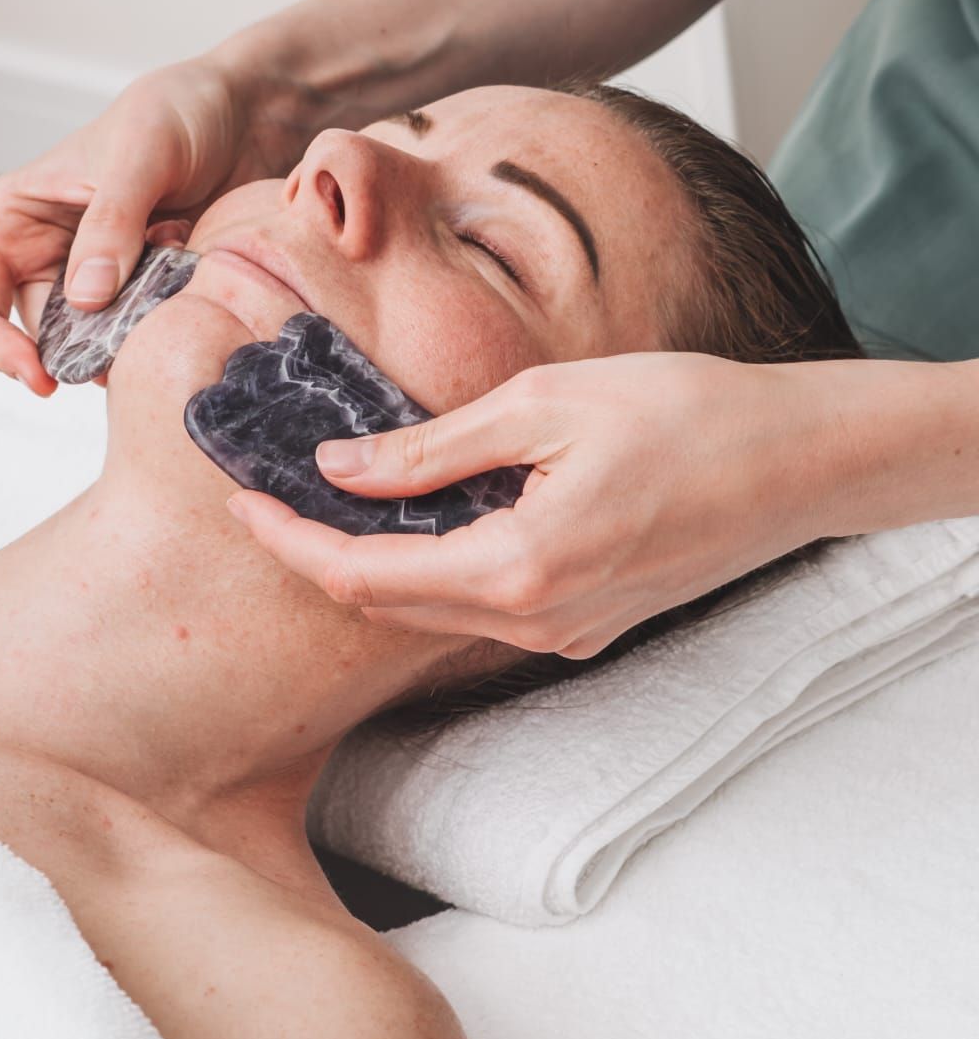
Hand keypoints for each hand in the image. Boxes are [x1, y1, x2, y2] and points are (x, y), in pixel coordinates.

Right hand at [0, 59, 274, 392]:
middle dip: (83, 350)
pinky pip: (140, 339)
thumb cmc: (179, 112)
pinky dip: (162, 326)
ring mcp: (93, 284)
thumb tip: (84, 299)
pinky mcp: (142, 298)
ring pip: (94, 348)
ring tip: (171, 275)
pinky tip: (190, 280)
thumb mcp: (142, 152)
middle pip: (35, 344)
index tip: (46, 379)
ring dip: (131, 333)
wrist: (244, 115)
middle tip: (134, 330)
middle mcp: (40, 259)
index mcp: (8, 221)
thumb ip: (112, 222)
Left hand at [225, 355, 842, 657]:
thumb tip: (342, 470)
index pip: (364, 576)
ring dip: (373, 566)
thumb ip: (436, 448)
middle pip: (388, 607)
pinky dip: (434, 570)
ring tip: (325, 503)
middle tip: (263, 500)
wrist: (799, 463)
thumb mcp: (547, 404)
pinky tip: (416, 520)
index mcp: (518, 568)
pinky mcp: (589, 626)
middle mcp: (536, 623)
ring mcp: (566, 635)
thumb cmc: (687, 414)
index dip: (290, 544)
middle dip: (316, 557)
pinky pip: (485, 608)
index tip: (239, 504)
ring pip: (434, 613)